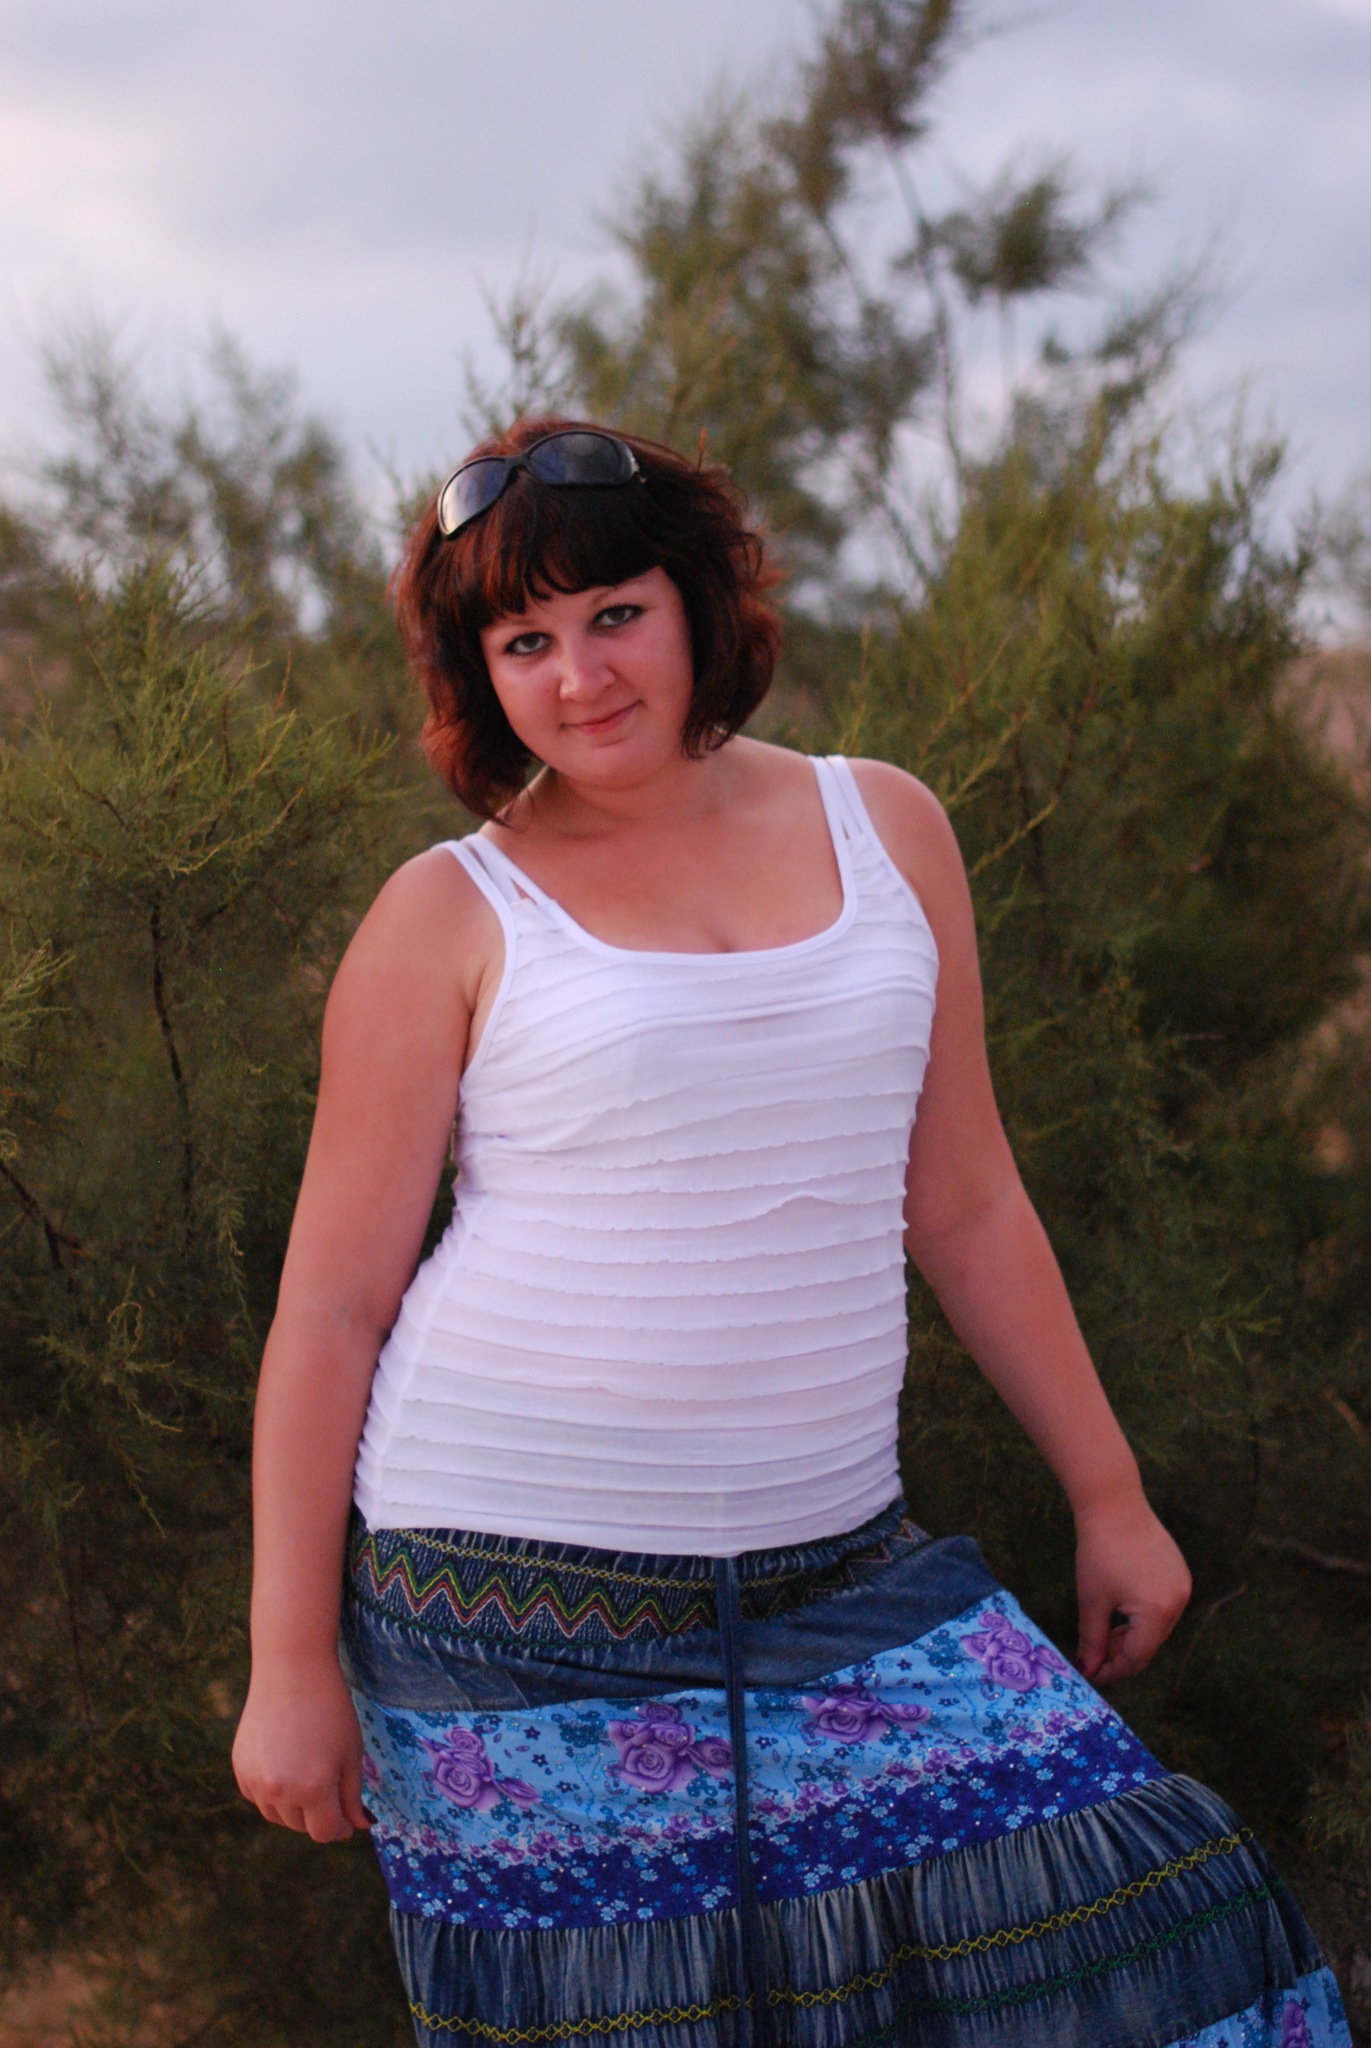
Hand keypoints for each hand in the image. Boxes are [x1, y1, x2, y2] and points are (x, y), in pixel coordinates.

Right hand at [232, 1651, 372, 1842]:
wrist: (292, 1670)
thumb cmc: (330, 1710)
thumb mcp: (351, 1754)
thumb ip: (352, 1797)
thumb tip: (357, 1826)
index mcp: (313, 1789)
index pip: (324, 1832)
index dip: (339, 1828)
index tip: (346, 1819)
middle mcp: (279, 1790)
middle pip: (300, 1826)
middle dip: (318, 1815)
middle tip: (330, 1790)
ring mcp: (255, 1780)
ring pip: (276, 1814)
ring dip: (293, 1807)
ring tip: (308, 1774)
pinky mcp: (240, 1767)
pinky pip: (258, 1795)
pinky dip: (272, 1791)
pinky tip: (286, 1764)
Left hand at [1074, 1491, 1191, 1685]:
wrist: (1114, 1504)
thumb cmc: (1099, 1551)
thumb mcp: (1092, 1600)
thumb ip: (1093, 1640)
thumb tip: (1088, 1670)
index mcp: (1158, 1612)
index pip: (1137, 1657)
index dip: (1112, 1671)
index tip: (1092, 1675)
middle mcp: (1178, 1602)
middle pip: (1149, 1644)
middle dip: (1121, 1654)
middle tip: (1093, 1655)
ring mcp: (1182, 1586)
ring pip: (1156, 1627)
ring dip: (1131, 1635)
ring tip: (1104, 1630)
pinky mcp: (1179, 1573)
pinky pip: (1162, 1606)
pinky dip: (1142, 1616)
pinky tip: (1120, 1609)